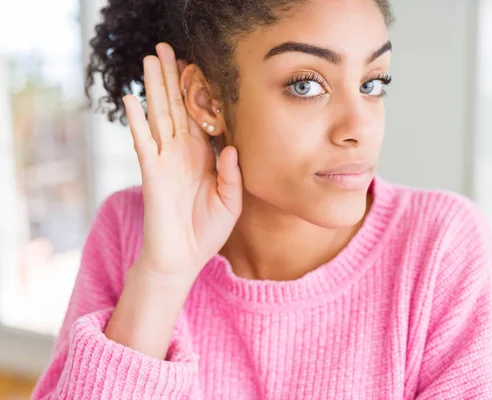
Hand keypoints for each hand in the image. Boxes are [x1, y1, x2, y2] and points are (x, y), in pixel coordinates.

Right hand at [122, 42, 241, 285]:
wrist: (184, 257)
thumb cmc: (208, 231)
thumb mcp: (231, 202)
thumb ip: (232, 175)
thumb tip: (232, 147)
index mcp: (204, 157)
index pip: (201, 116)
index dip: (199, 91)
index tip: (198, 65)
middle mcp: (183, 152)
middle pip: (178, 107)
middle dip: (173, 78)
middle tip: (167, 48)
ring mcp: (165, 160)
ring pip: (160, 116)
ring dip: (155, 87)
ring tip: (151, 59)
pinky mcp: (151, 172)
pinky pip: (142, 141)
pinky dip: (137, 120)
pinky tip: (131, 98)